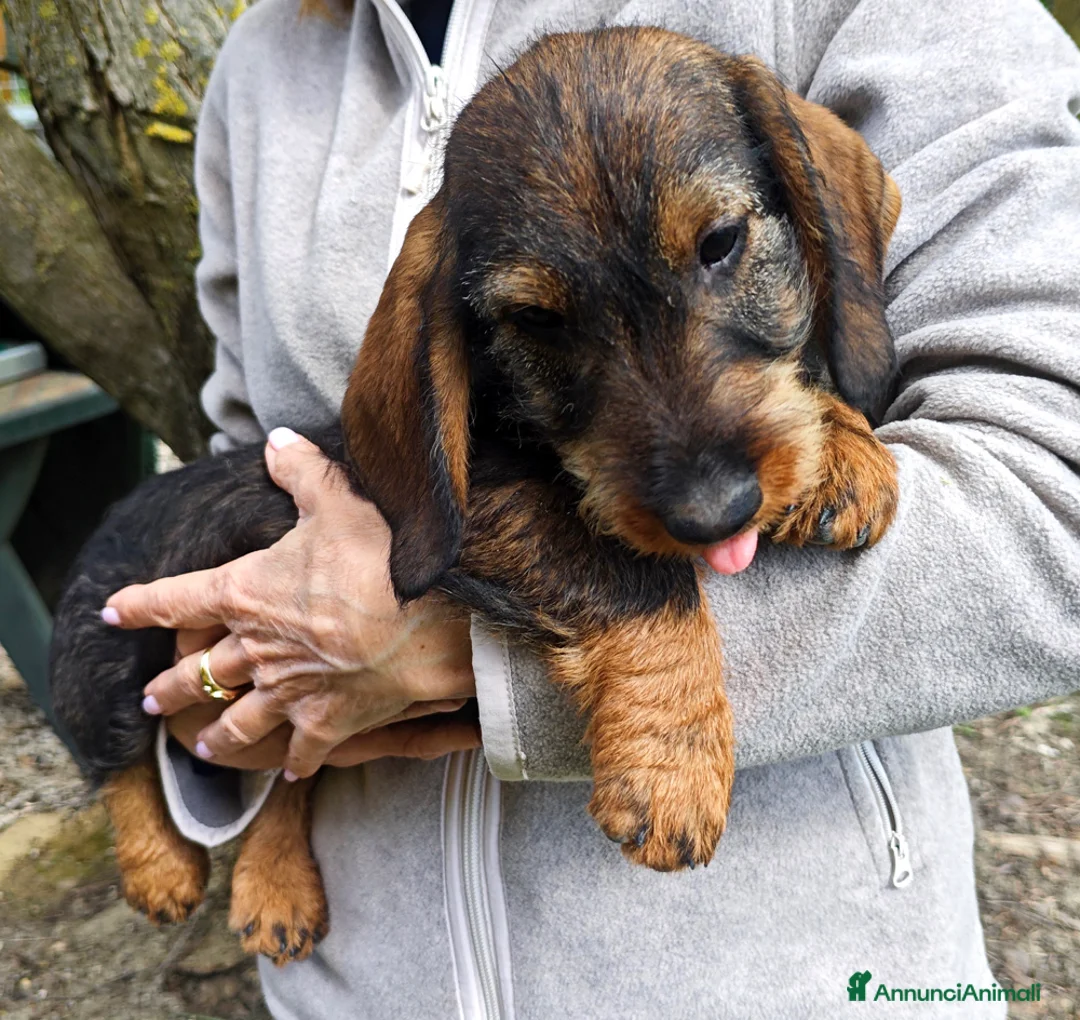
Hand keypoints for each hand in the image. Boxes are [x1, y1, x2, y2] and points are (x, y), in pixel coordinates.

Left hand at [103, 428, 476, 777]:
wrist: (423, 623)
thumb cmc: (375, 558)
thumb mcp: (337, 500)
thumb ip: (302, 470)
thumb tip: (278, 440)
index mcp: (244, 595)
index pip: (176, 599)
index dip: (141, 604)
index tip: (112, 612)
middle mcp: (254, 649)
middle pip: (199, 672)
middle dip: (172, 686)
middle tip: (152, 699)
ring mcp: (288, 692)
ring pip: (239, 719)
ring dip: (219, 734)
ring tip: (203, 746)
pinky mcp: (326, 722)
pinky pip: (302, 751)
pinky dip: (295, 762)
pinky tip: (289, 772)